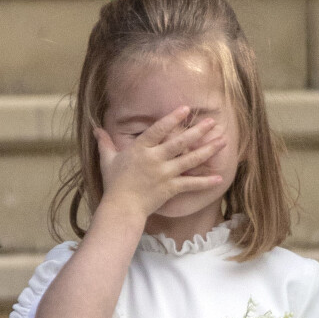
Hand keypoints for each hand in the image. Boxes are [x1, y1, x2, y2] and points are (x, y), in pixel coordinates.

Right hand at [95, 106, 226, 217]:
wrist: (121, 208)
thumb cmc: (114, 184)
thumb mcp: (107, 160)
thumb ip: (105, 143)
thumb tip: (96, 129)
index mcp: (141, 149)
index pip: (158, 129)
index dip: (172, 118)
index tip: (186, 109)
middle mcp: (155, 159)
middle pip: (180, 142)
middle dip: (198, 131)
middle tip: (213, 121)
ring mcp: (164, 174)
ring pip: (190, 160)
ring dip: (207, 150)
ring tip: (222, 141)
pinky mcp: (171, 188)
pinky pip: (191, 184)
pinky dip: (205, 182)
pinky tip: (219, 177)